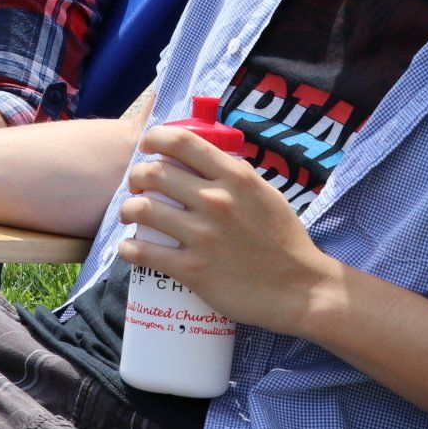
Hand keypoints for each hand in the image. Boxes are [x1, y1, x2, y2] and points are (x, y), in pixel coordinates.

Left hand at [115, 125, 340, 333]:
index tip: (148, 145)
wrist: (300, 290)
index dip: (155, 138)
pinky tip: (130, 248)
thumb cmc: (285, 241)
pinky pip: (144, 253)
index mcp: (235, 178)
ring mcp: (202, 236)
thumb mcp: (267, 194)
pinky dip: (129, 249)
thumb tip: (208, 160)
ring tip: (130, 214)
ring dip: (127, 210)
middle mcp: (215, 201)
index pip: (181, 142)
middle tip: (137, 186)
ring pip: (141, 210)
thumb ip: (237, 176)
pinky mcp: (193, 270)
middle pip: (153, 173)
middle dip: (137, 176)